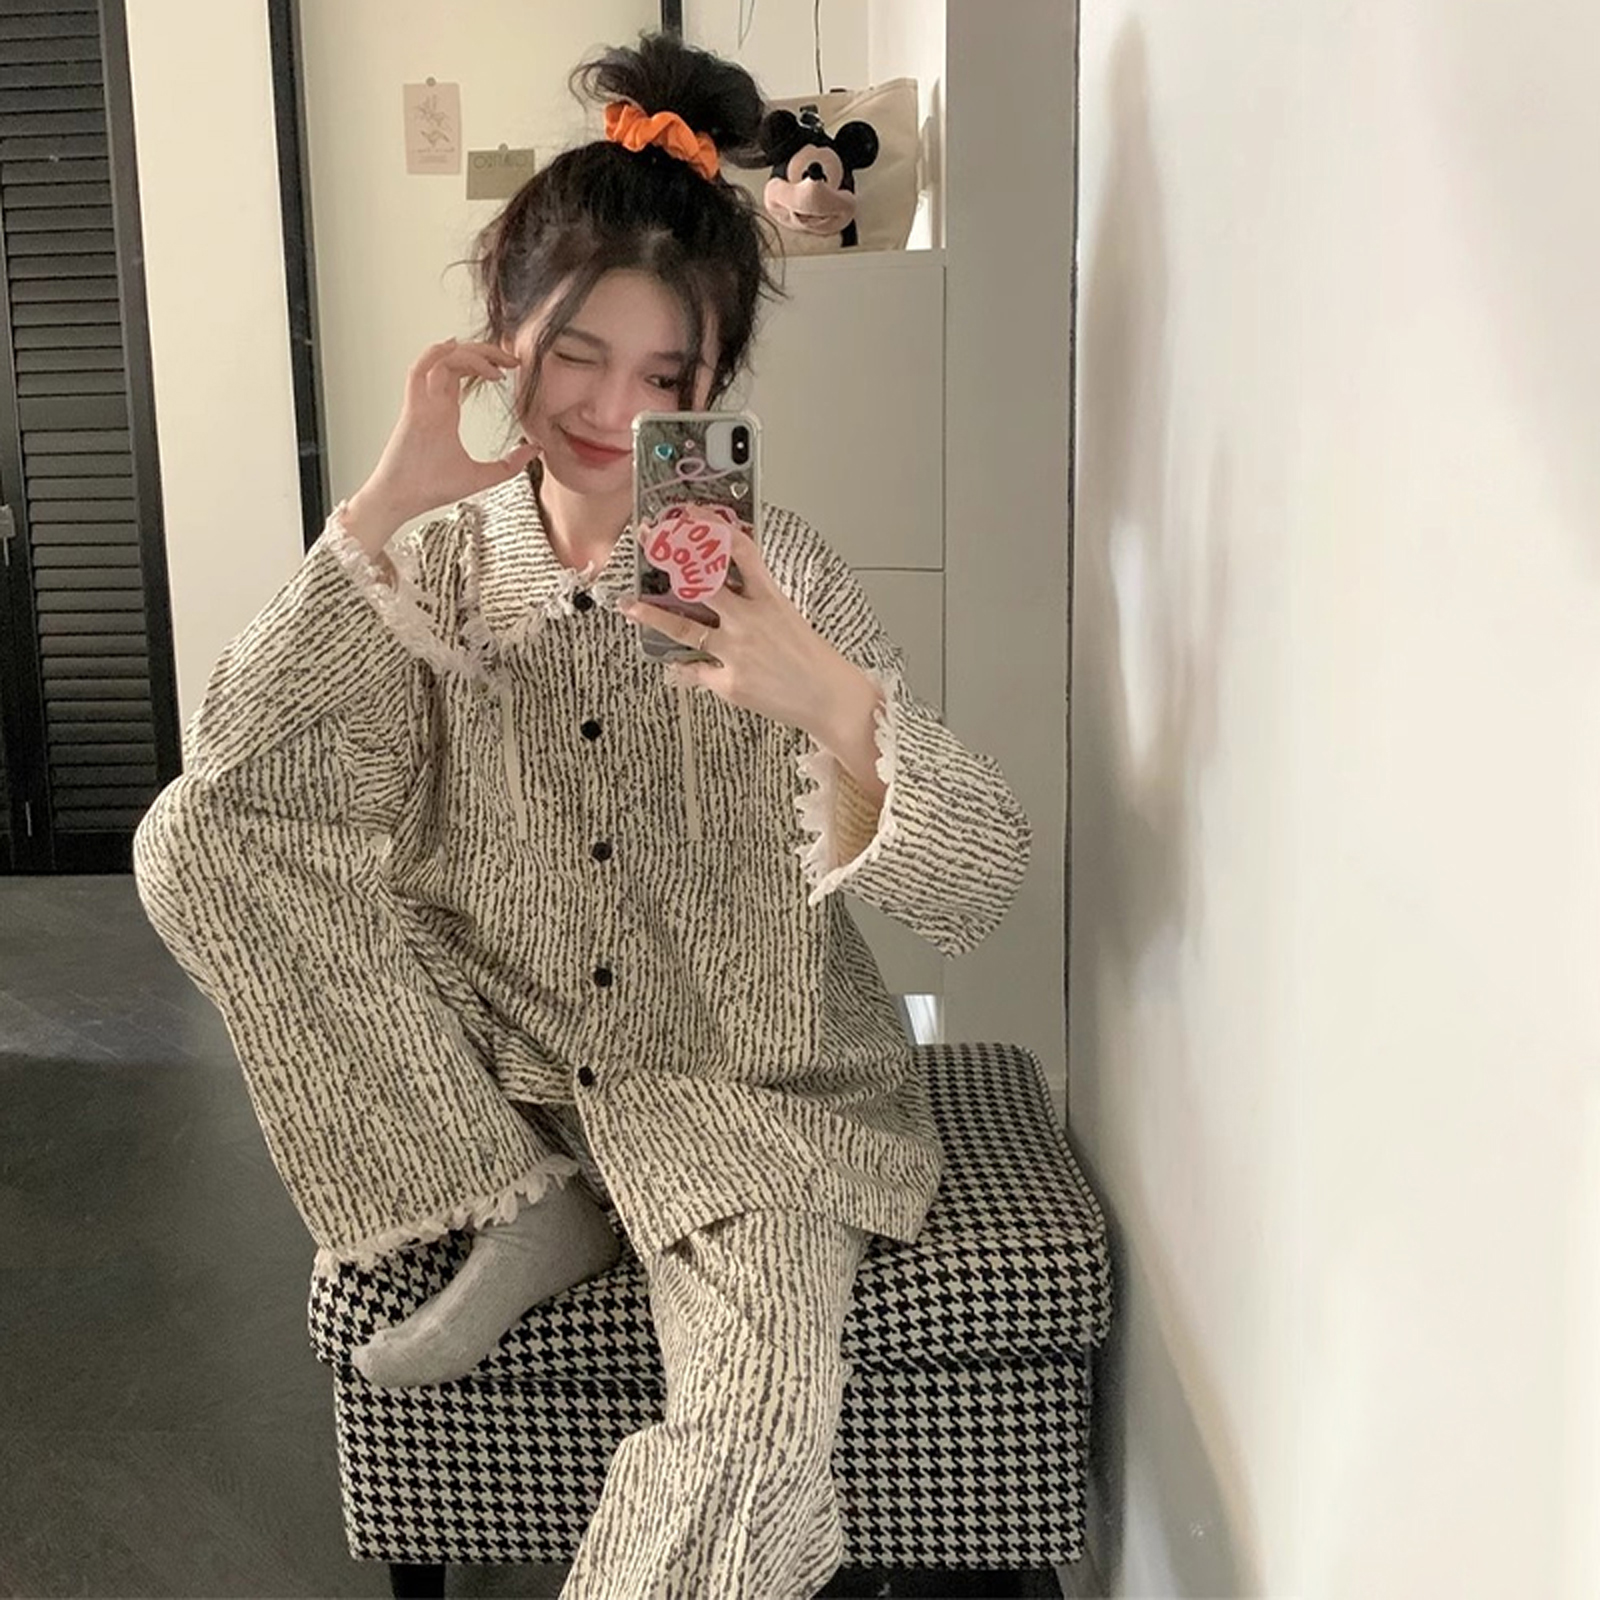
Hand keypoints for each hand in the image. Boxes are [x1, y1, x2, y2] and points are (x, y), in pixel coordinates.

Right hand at [354, 339, 537, 526]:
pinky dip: (434, 354)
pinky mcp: (411, 410)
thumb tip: (537, 449)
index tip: (512, 367)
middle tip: (512, 358)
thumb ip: (510, 464)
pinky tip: (457, 348)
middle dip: (483, 351)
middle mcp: (432, 401)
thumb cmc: (432, 488)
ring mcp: (421, 403)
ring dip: (468, 353)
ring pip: (440, 360)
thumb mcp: (483, 476)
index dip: (486, 362)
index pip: (463, 372)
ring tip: (497, 362)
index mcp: (445, 412)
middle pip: (454, 359)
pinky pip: (418, 372)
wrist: (401, 501)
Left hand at [619, 523, 849, 735]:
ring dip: (652, 615)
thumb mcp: (787, 614)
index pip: (738, 550)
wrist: (828, 698)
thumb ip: (755, 598)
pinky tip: (671, 663)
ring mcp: (736, 652)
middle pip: (701, 583)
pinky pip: (695, 671)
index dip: (711, 528)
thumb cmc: (811, 657)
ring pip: (684, 629)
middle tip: (648, 542)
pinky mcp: (728, 682)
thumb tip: (727, 583)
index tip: (690, 515)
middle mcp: (749, 621)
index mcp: (769, 598)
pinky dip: (682, 667)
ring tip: (629, 605)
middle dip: (671, 559)